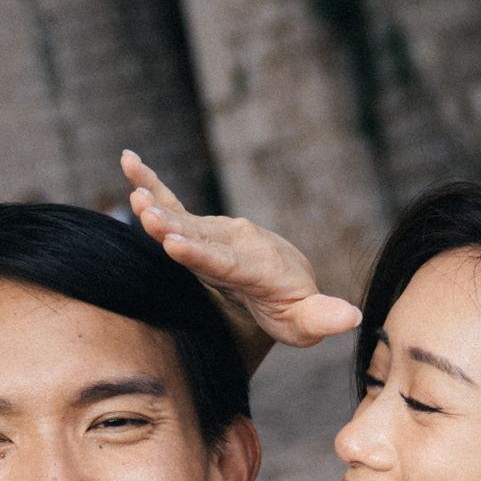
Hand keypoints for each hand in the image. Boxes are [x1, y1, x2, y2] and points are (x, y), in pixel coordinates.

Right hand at [120, 150, 360, 359]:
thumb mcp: (310, 321)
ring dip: (158, 209)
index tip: (176, 246)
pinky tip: (128, 160)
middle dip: (173, 229)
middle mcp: (236, 242)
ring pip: (184, 222)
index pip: (225, 262)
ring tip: (135, 197)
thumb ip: (325, 317)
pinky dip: (152, 183)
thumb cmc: (296, 309)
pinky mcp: (202, 229)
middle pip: (200, 237)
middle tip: (148, 217)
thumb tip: (352, 317)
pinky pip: (175, 205)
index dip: (201, 255)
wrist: (291, 281)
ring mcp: (218, 232)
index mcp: (257, 266)